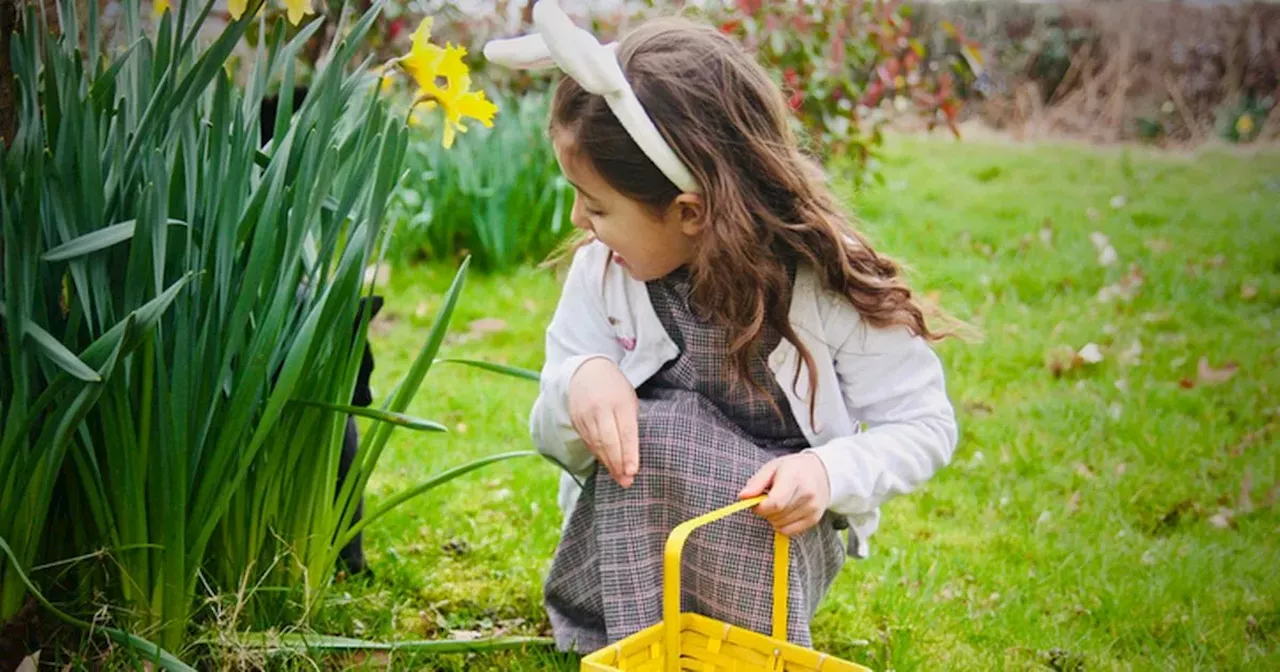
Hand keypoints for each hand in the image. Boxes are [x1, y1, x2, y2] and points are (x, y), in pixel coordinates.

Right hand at [568, 358, 638, 487]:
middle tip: (627, 481)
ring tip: (619, 478)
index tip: (633, 471)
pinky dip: (598, 455)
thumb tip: (631, 454)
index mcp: (619, 401)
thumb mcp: (629, 399)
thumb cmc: (615, 389)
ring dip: (608, 464)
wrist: (586, 371)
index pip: (625, 431)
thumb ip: (630, 423)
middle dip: (618, 464)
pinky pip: (588, 442)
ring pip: (596, 445)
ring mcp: (585, 415)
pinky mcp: (575, 420)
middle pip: (608, 441)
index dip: (629, 453)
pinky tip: (607, 464)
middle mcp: (600, 408)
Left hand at [739, 453, 830, 536]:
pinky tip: (785, 512)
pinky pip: (789, 532)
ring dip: (773, 518)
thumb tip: (742, 497)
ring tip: (779, 503)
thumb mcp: (772, 467)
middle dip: (765, 511)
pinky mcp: (814, 519)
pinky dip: (782, 525)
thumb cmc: (793, 469)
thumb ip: (756, 483)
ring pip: (780, 525)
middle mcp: (807, 494)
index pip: (775, 503)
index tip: (755, 503)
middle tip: (767, 500)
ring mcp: (812, 508)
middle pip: (776, 515)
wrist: (821, 473)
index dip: (760, 507)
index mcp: (794, 478)